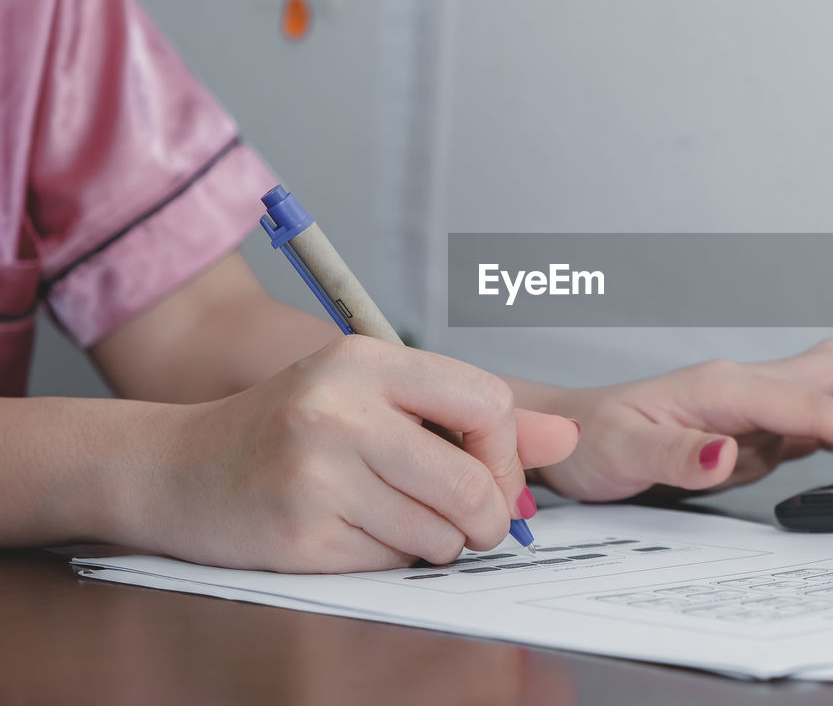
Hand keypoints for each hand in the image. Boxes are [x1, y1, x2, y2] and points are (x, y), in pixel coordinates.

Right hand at [125, 336, 577, 571]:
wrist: (176, 467)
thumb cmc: (286, 427)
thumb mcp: (373, 395)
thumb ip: (470, 415)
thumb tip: (565, 437)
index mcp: (365, 360)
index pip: (487, 404)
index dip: (506, 452)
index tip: (492, 473)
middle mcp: (340, 410)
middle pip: (472, 484)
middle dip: (487, 517)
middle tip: (474, 523)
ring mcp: (317, 474)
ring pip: (439, 533)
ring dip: (437, 541)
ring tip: (400, 518)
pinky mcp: (300, 535)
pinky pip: (391, 563)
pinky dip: (390, 558)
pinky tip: (354, 532)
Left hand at [528, 339, 832, 500]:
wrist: (570, 432)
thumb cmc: (591, 438)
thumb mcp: (621, 453)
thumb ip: (678, 454)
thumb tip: (731, 454)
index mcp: (726, 386)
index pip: (819, 405)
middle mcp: (751, 384)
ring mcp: (759, 401)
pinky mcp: (759, 424)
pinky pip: (827, 418)